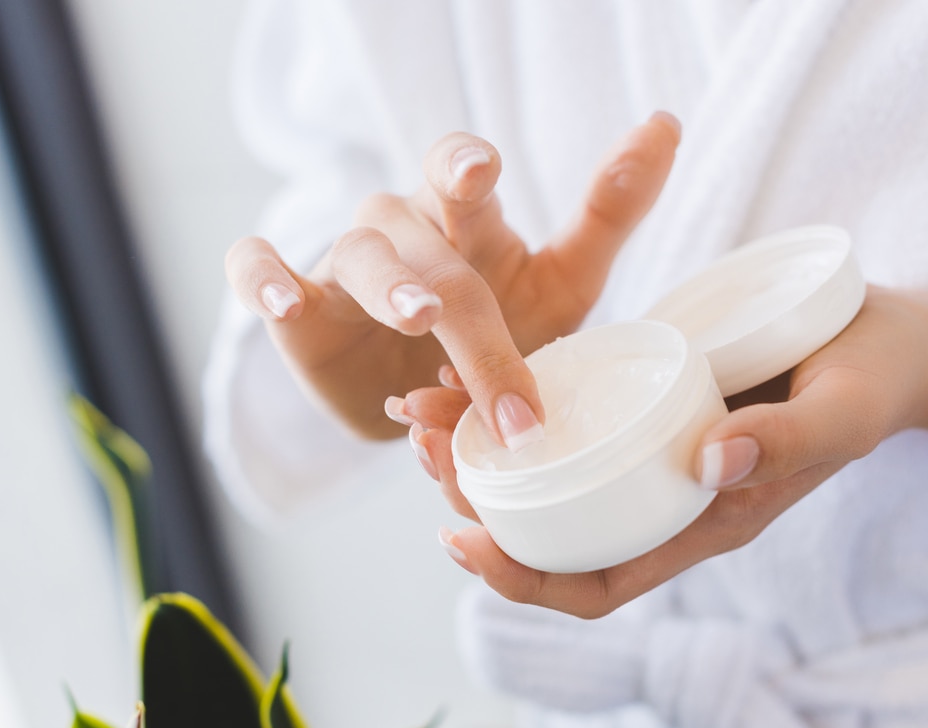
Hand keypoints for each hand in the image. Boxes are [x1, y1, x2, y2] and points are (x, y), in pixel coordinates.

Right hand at [224, 113, 680, 445]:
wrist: (421, 404)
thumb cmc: (496, 329)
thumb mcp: (562, 282)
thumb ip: (609, 210)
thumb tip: (668, 123)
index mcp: (464, 221)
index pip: (458, 169)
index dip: (465, 164)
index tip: (482, 172)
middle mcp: (405, 232)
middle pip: (422, 236)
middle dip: (447, 284)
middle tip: (452, 315)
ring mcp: (347, 268)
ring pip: (360, 255)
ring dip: (387, 285)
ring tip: (417, 317)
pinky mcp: (300, 312)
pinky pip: (260, 273)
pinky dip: (265, 281)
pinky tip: (284, 302)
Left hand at [399, 285, 927, 617]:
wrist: (894, 343)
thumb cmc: (873, 382)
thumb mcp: (845, 409)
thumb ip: (792, 439)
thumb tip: (710, 462)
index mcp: (707, 521)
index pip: (599, 583)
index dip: (524, 580)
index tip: (459, 542)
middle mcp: (668, 497)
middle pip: (553, 532)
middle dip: (478, 505)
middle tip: (422, 449)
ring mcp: (656, 452)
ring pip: (551, 478)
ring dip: (483, 454)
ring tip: (424, 411)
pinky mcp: (650, 404)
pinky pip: (573, 418)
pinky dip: (519, 404)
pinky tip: (477, 370)